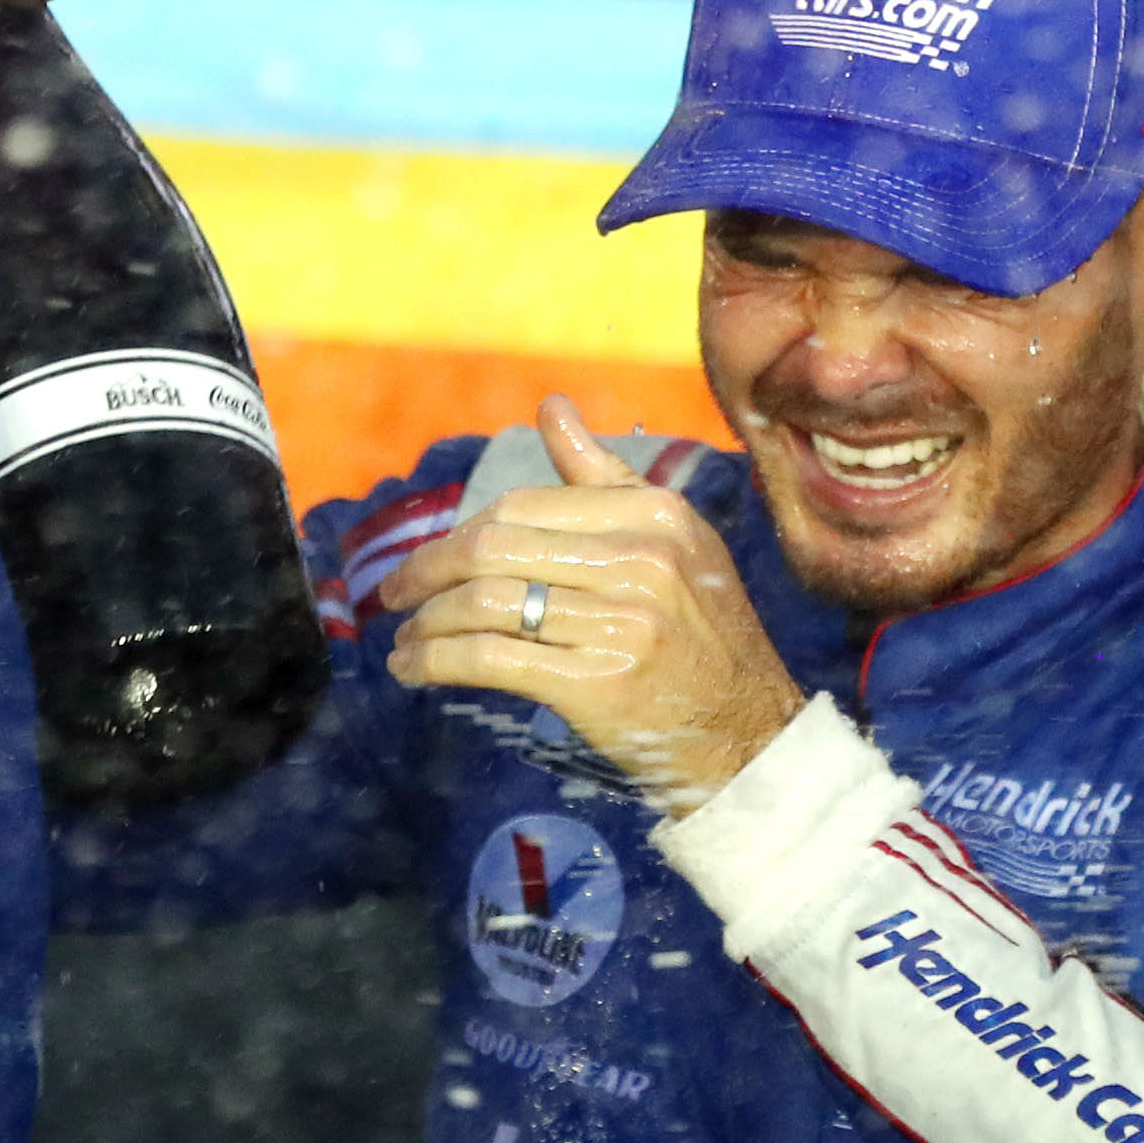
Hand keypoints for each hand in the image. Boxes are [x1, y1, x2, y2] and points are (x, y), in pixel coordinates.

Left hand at [377, 398, 806, 815]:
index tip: (433, 558)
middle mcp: (642, 561)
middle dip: (427, 571)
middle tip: (393, 594)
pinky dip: (437, 662)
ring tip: (404, 638)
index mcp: (656, 515)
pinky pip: (490, 660)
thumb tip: (550, 407)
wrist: (749, 734)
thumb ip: (605, 477)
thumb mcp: (673, 542)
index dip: (462, 530)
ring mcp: (622, 623)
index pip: (524, 505)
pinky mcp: (598, 684)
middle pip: (494, 548)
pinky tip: (416, 670)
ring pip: (485, 605)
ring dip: (426, 622)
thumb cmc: (702, 637)